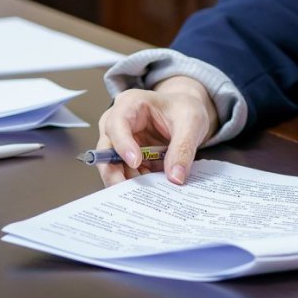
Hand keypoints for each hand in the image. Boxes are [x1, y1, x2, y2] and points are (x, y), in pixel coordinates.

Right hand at [94, 76, 218, 186]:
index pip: (117, 123)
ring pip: (113, 165)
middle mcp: (119, 122)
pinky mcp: (129, 157)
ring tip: (144, 194)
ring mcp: (122, 141)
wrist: (190, 112)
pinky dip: (137, 184)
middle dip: (114, 171)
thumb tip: (175, 176)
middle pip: (106, 148)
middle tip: (127, 190)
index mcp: (131, 103)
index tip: (135, 162)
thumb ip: (183, 148)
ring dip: (127, 181)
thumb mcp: (191, 122)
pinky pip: (127, 173)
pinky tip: (148, 193)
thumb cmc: (185, 108)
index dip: (122, 144)